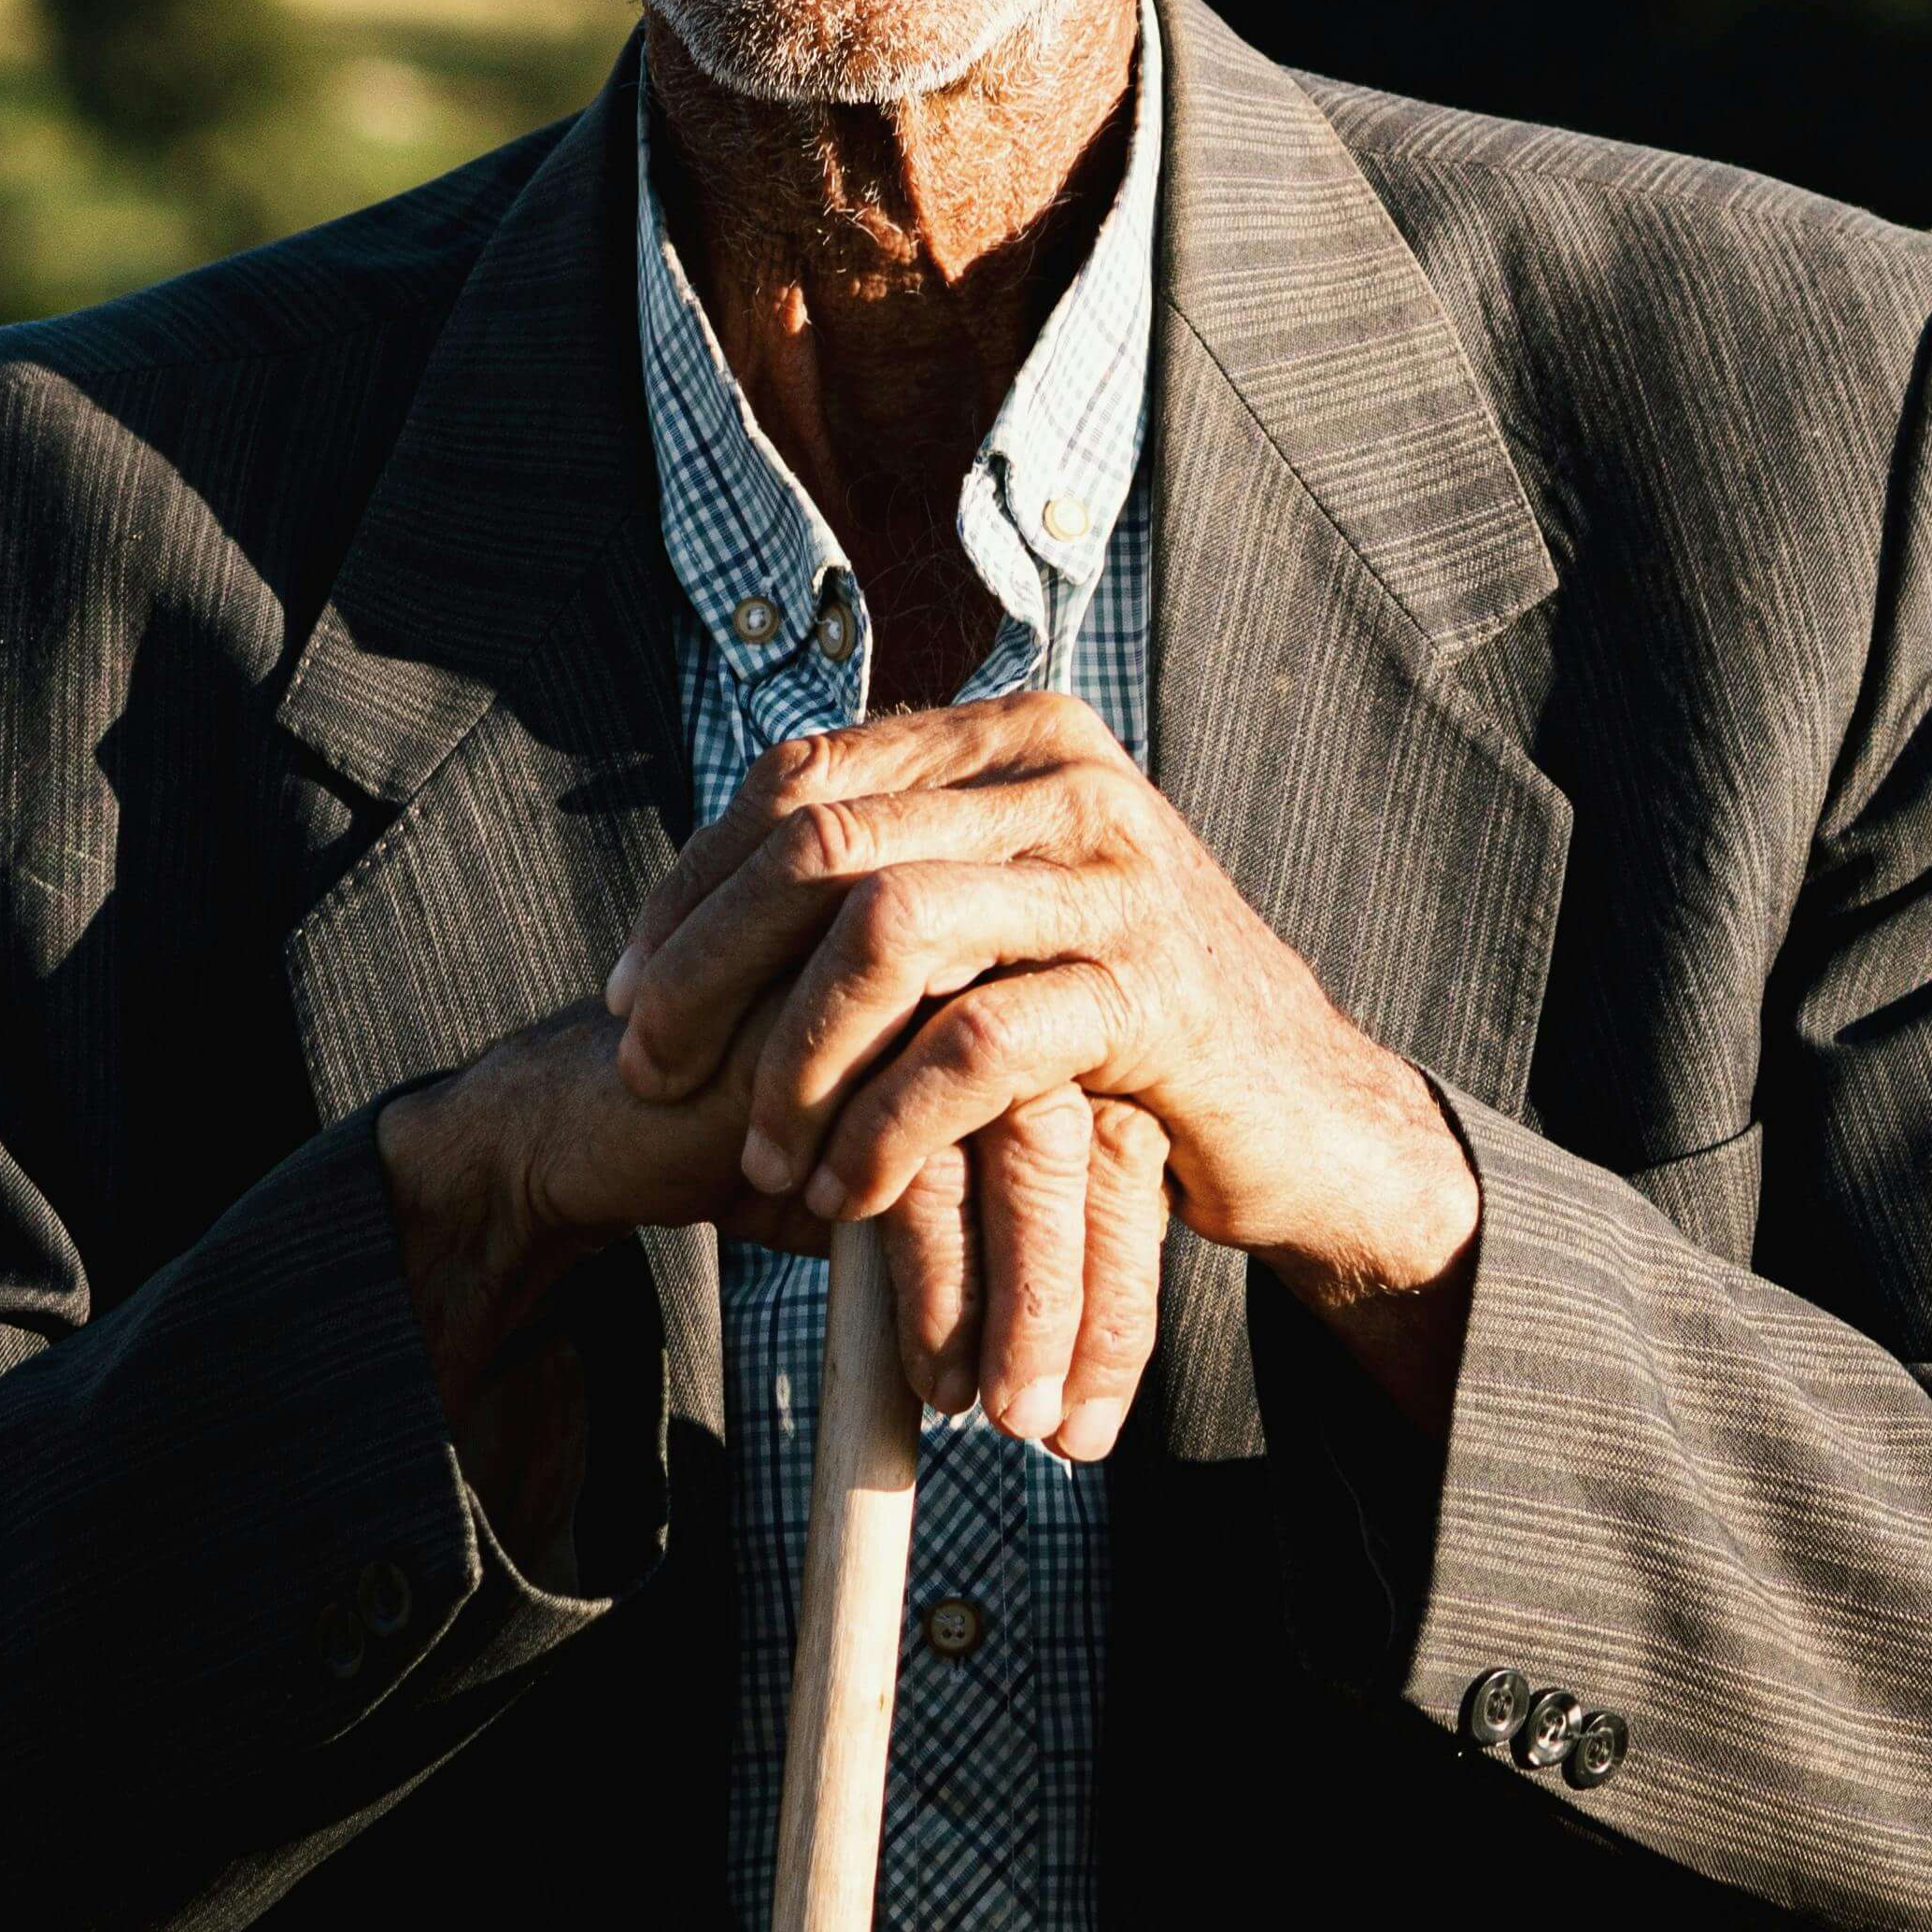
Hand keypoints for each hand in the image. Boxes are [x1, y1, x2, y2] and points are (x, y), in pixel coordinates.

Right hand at [368, 983, 1152, 1517]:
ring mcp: (914, 975)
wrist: (590, 1113)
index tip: (1091, 1421)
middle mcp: (985, 964)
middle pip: (1095, 1125)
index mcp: (1023, 993)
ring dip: (1022, 1298)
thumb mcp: (901, 1203)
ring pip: (1027, 1137)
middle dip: (1092, 1296)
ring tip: (993, 1412)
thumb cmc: (762, 1156)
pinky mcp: (833, 1014)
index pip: (1124, 1134)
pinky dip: (937, 1283)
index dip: (1120, 1284)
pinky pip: (920, 1156)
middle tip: (1056, 1431)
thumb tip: (1088, 1377)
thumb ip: (994, 1231)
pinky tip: (929, 1374)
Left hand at [603, 697, 1482, 1425]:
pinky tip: (849, 1194)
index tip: (630, 996)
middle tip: (652, 1076)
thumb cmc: (1116, 1020)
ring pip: (886, 929)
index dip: (692, 888)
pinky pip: (975, 1045)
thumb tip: (703, 886)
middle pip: (822, 843)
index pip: (801, 778)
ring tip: (761, 1155)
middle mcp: (1067, 775)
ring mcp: (1118, 875)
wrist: (1301, 1107)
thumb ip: (891, 864)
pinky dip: (887, 1126)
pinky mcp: (1153, 993)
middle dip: (709, 970)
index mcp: (1013, 736)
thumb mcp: (1001, 913)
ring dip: (794, 1054)